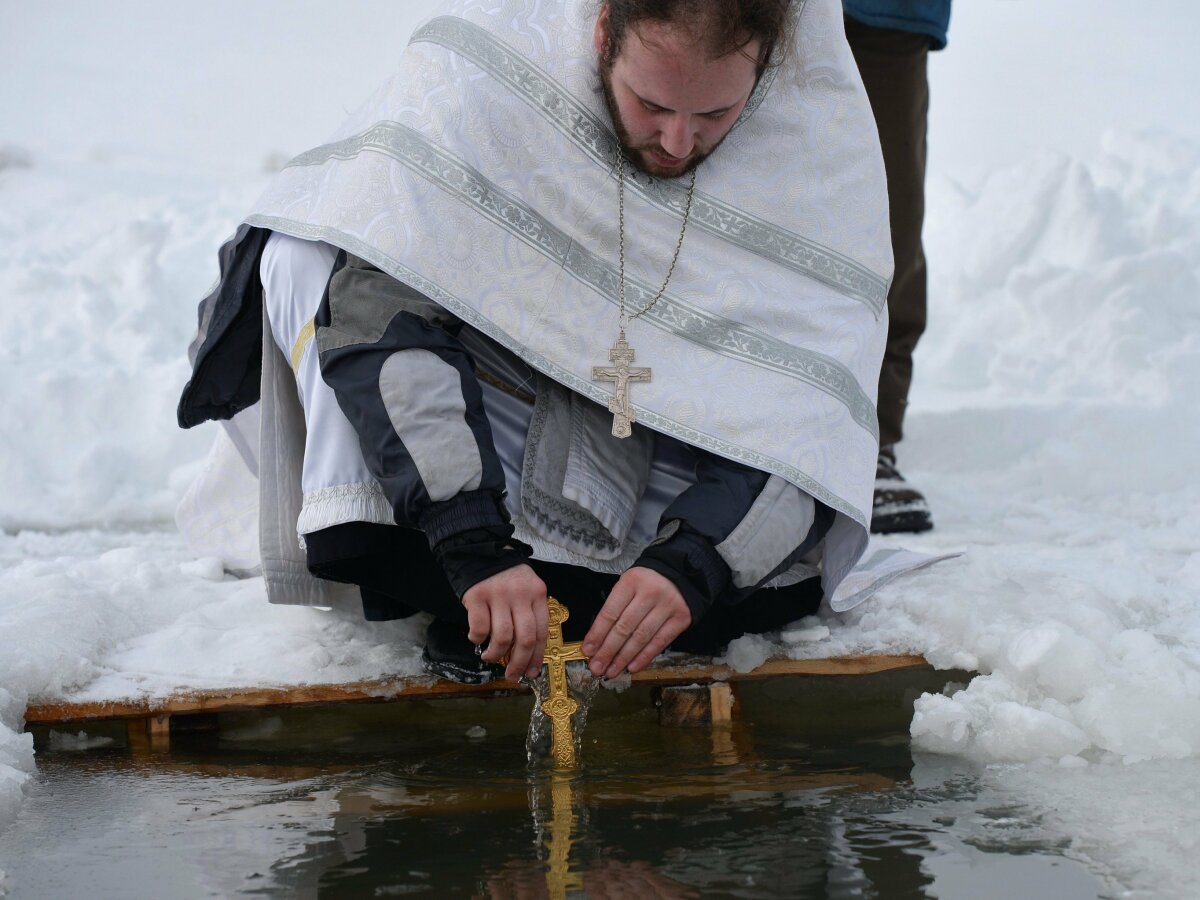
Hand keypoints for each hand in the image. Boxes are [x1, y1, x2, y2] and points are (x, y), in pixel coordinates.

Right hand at [461, 564, 548, 680]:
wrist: (481, 550)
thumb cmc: (505, 577)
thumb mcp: (525, 589)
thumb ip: (528, 614)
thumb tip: (526, 652)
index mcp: (537, 594)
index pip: (542, 632)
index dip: (537, 656)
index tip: (532, 672)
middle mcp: (521, 595)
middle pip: (525, 638)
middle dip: (519, 663)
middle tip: (512, 676)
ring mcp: (499, 595)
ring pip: (503, 637)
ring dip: (496, 654)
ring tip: (490, 657)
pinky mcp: (478, 595)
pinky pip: (480, 628)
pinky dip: (477, 639)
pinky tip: (476, 639)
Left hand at [582, 566, 691, 677]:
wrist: (680, 573)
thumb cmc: (646, 582)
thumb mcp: (628, 585)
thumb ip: (615, 608)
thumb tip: (597, 641)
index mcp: (631, 581)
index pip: (611, 612)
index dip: (597, 634)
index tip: (588, 650)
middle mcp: (650, 593)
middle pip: (624, 627)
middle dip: (608, 651)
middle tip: (596, 667)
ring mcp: (667, 606)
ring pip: (641, 637)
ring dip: (624, 658)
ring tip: (611, 671)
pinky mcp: (681, 618)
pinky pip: (660, 642)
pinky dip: (644, 657)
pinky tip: (632, 667)